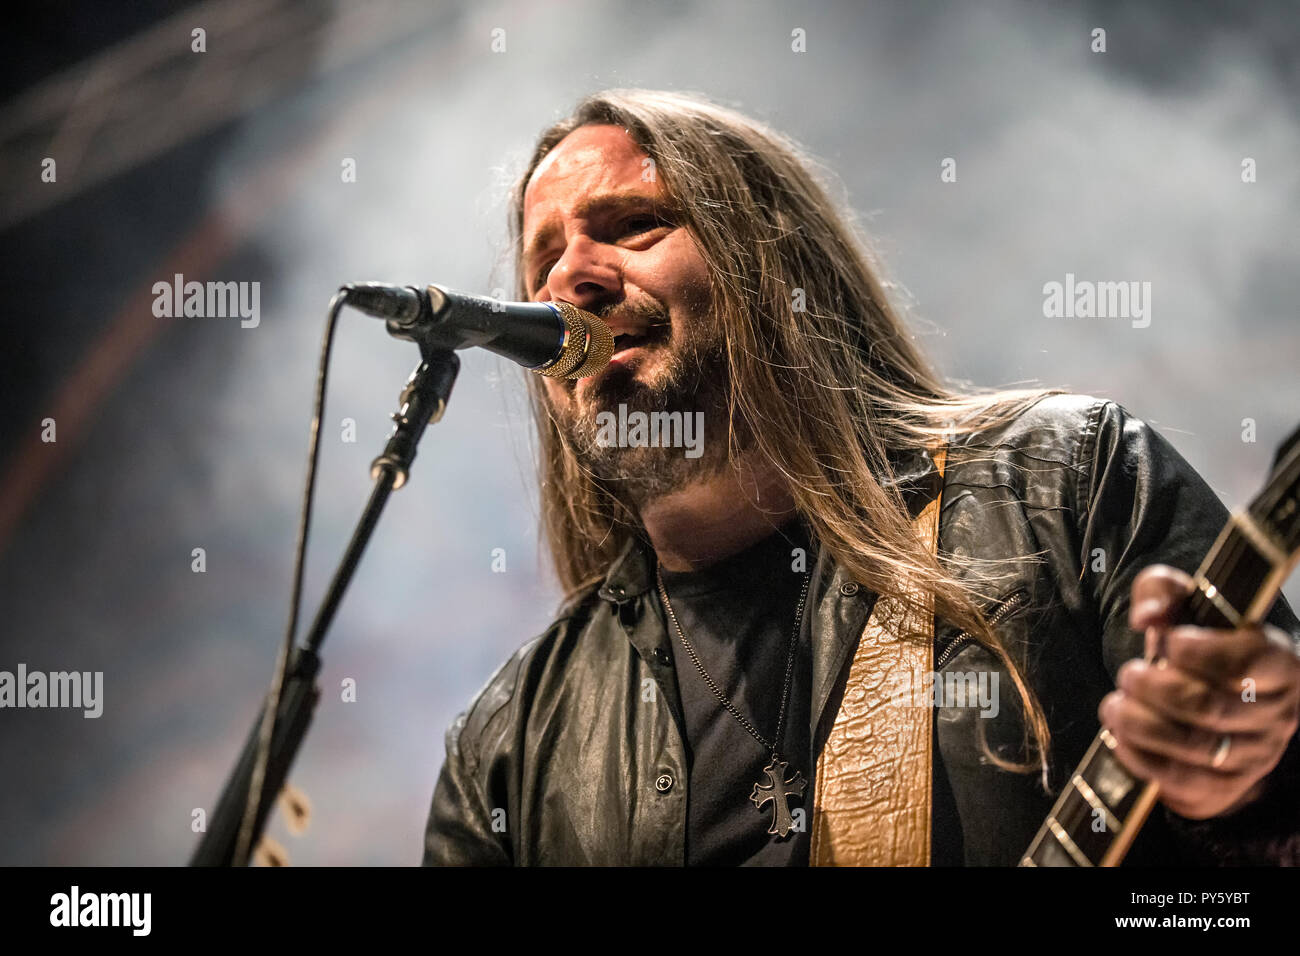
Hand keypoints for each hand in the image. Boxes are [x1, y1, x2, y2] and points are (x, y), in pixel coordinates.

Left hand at [1098, 564, 1299, 818]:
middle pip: (1211, 708)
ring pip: (1195, 748)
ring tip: (1114, 705)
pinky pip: (1181, 782)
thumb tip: (1148, 614)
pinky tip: (1120, 736)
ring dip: (1141, 725)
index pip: (1250, 661)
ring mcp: (1255, 757)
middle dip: (1156, 690)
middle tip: (1128, 674)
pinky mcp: (1224, 788)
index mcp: (1279, 663)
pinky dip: (1141, 758)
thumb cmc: (1193, 642)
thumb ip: (1162, 590)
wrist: (1198, 689)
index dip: (1205, 652)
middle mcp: (1277, 715)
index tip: (1172, 640)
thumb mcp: (1181, 602)